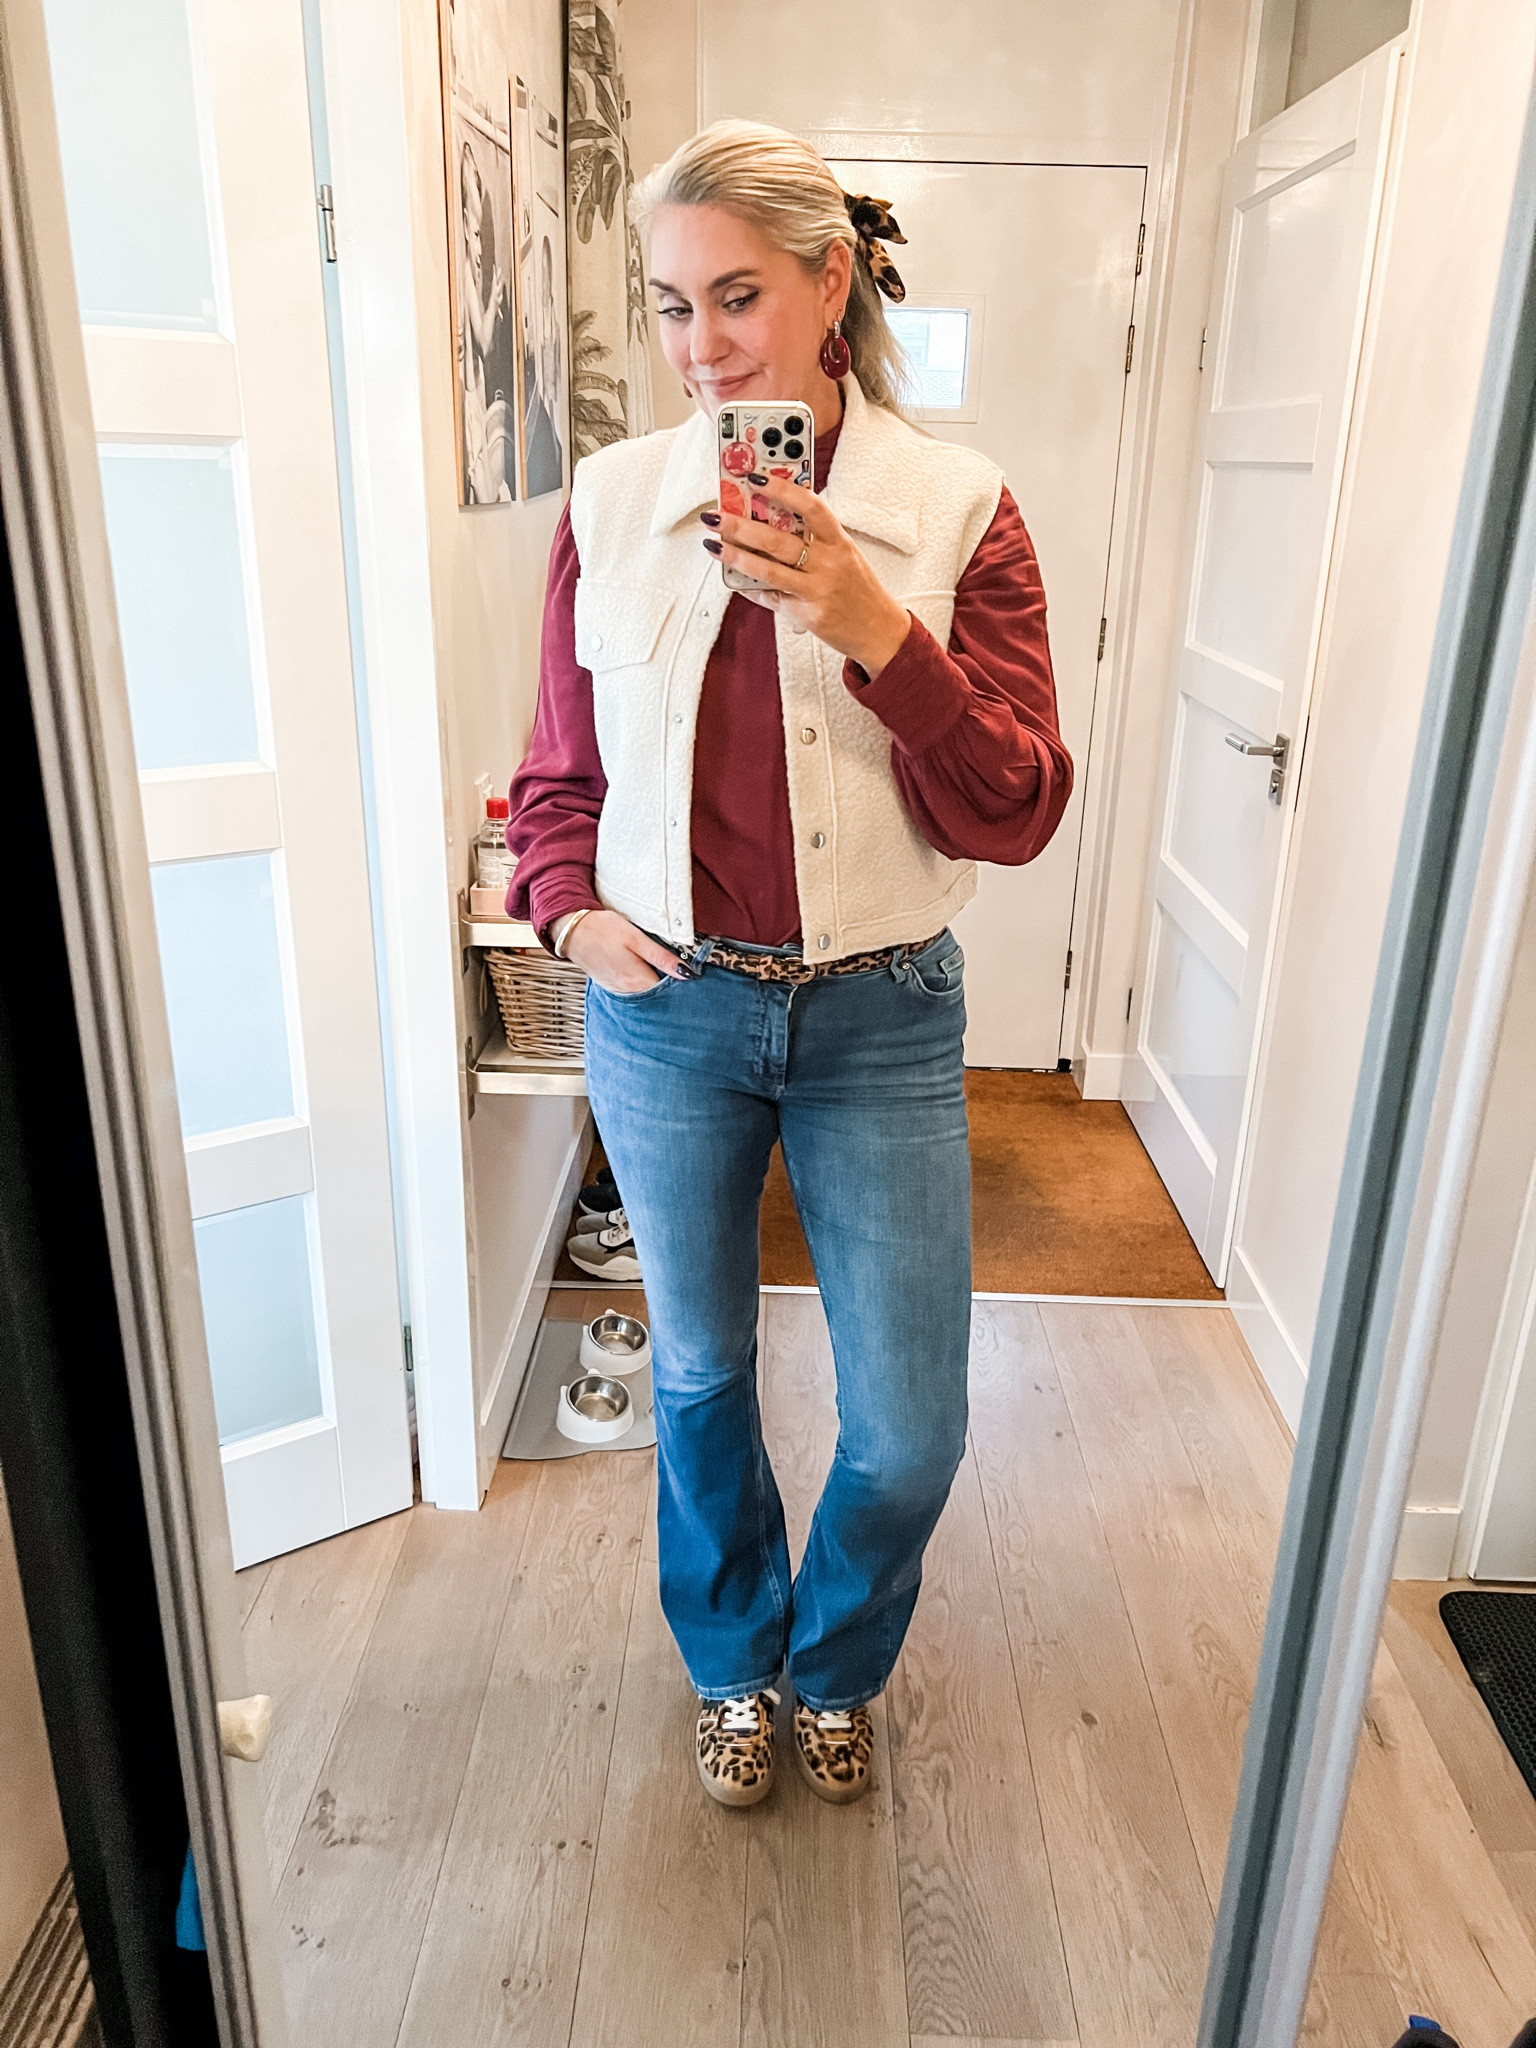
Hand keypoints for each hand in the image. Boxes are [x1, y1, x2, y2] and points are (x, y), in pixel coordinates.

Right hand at [563, 908, 686, 993]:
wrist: (572, 931)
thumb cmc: (603, 930)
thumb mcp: (636, 938)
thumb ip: (661, 957)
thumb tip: (686, 972)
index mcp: (638, 980)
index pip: (669, 991)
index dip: (681, 982)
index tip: (688, 973)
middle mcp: (628, 990)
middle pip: (657, 995)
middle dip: (669, 985)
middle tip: (676, 969)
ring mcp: (618, 989)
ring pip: (644, 993)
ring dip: (654, 984)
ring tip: (658, 968)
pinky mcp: (610, 985)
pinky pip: (631, 990)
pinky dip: (640, 983)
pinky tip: (641, 970)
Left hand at [703, 477, 911, 677]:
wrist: (879, 631)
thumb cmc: (858, 589)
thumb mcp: (845, 555)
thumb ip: (815, 539)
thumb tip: (772, 519)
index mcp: (839, 542)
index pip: (810, 506)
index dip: (781, 490)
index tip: (755, 478)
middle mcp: (829, 564)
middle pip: (778, 539)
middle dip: (742, 526)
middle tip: (717, 516)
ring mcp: (818, 590)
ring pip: (769, 570)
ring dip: (736, 556)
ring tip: (714, 545)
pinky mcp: (808, 614)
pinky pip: (772, 597)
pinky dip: (750, 587)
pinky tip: (734, 579)